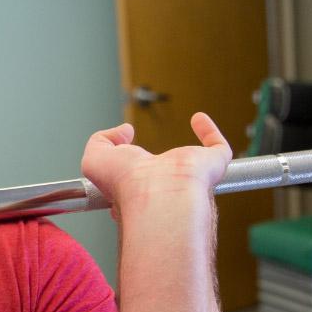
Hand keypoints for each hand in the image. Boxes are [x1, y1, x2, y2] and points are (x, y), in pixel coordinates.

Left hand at [80, 112, 231, 221]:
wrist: (156, 193)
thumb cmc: (126, 185)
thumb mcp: (94, 160)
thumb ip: (100, 141)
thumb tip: (123, 130)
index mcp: (136, 191)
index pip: (133, 185)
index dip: (127, 172)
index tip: (124, 158)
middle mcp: (164, 187)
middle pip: (165, 178)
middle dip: (160, 168)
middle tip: (152, 156)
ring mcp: (188, 178)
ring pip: (193, 167)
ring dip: (189, 153)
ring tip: (181, 141)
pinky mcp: (211, 165)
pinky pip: (217, 149)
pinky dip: (210, 133)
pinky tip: (198, 118)